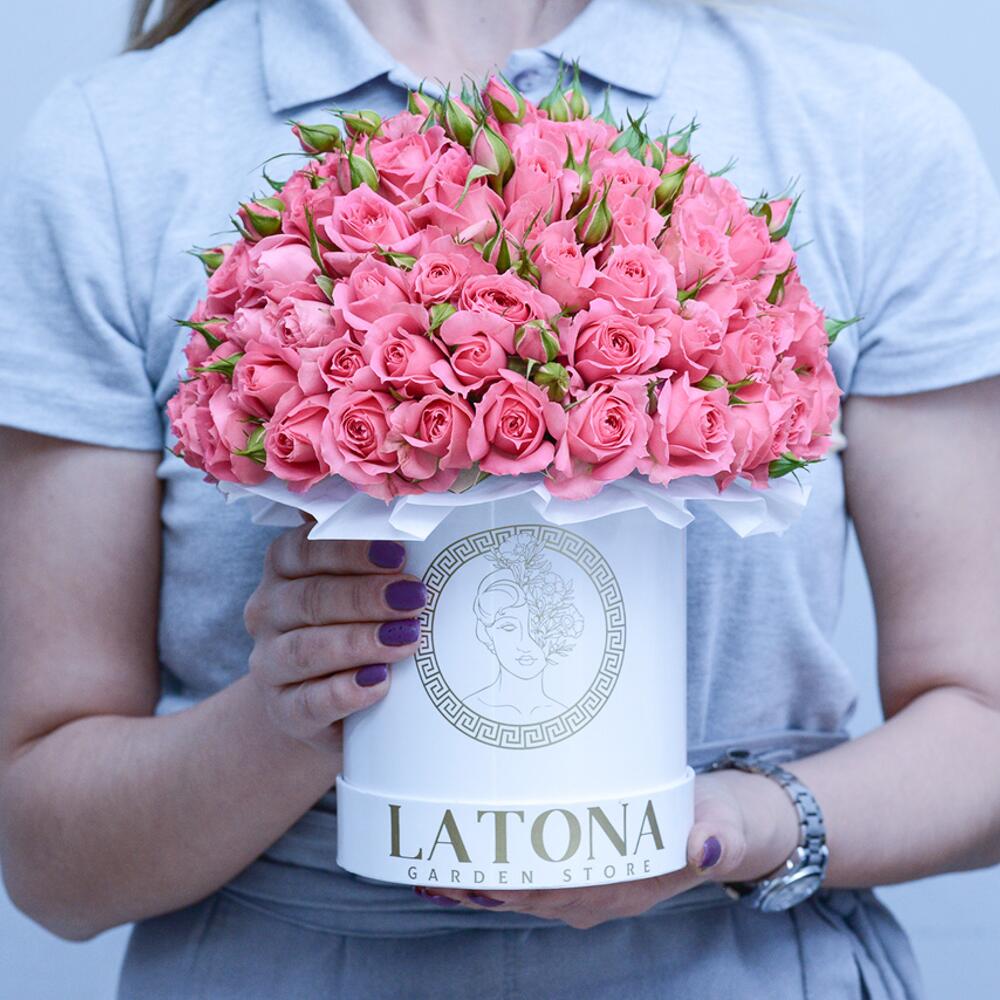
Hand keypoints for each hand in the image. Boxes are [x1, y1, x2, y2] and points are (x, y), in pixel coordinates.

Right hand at [244, 527, 425, 753]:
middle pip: (310, 598)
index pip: (305, 550)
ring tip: (406, 639)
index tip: (399, 557)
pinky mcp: (284, 710)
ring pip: (306, 649)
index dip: (352, 553)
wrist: (326, 700)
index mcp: (283, 568)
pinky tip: (379, 682)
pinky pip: (309, 702)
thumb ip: (374, 555)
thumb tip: (408, 516)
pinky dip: (345, 692)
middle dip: (366, 597)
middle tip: (414, 599)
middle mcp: (267, 611)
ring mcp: (269, 663)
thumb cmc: (352, 624)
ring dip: (360, 642)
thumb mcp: (359, 584)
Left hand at [415, 770, 800, 928]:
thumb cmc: (722, 821)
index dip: (510, 882)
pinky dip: (493, 874)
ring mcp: (588, 887)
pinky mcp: (582, 871)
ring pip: (520, 892)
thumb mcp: (727, 825)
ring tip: (426, 864)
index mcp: (625, 886)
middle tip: (425, 861)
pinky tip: (461, 863)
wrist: (729, 826)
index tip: (469, 870)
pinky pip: (529, 880)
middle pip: (525, 894)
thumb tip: (705, 849)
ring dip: (475, 882)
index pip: (556, 890)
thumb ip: (718, 840)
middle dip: (475, 883)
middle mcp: (598, 895)